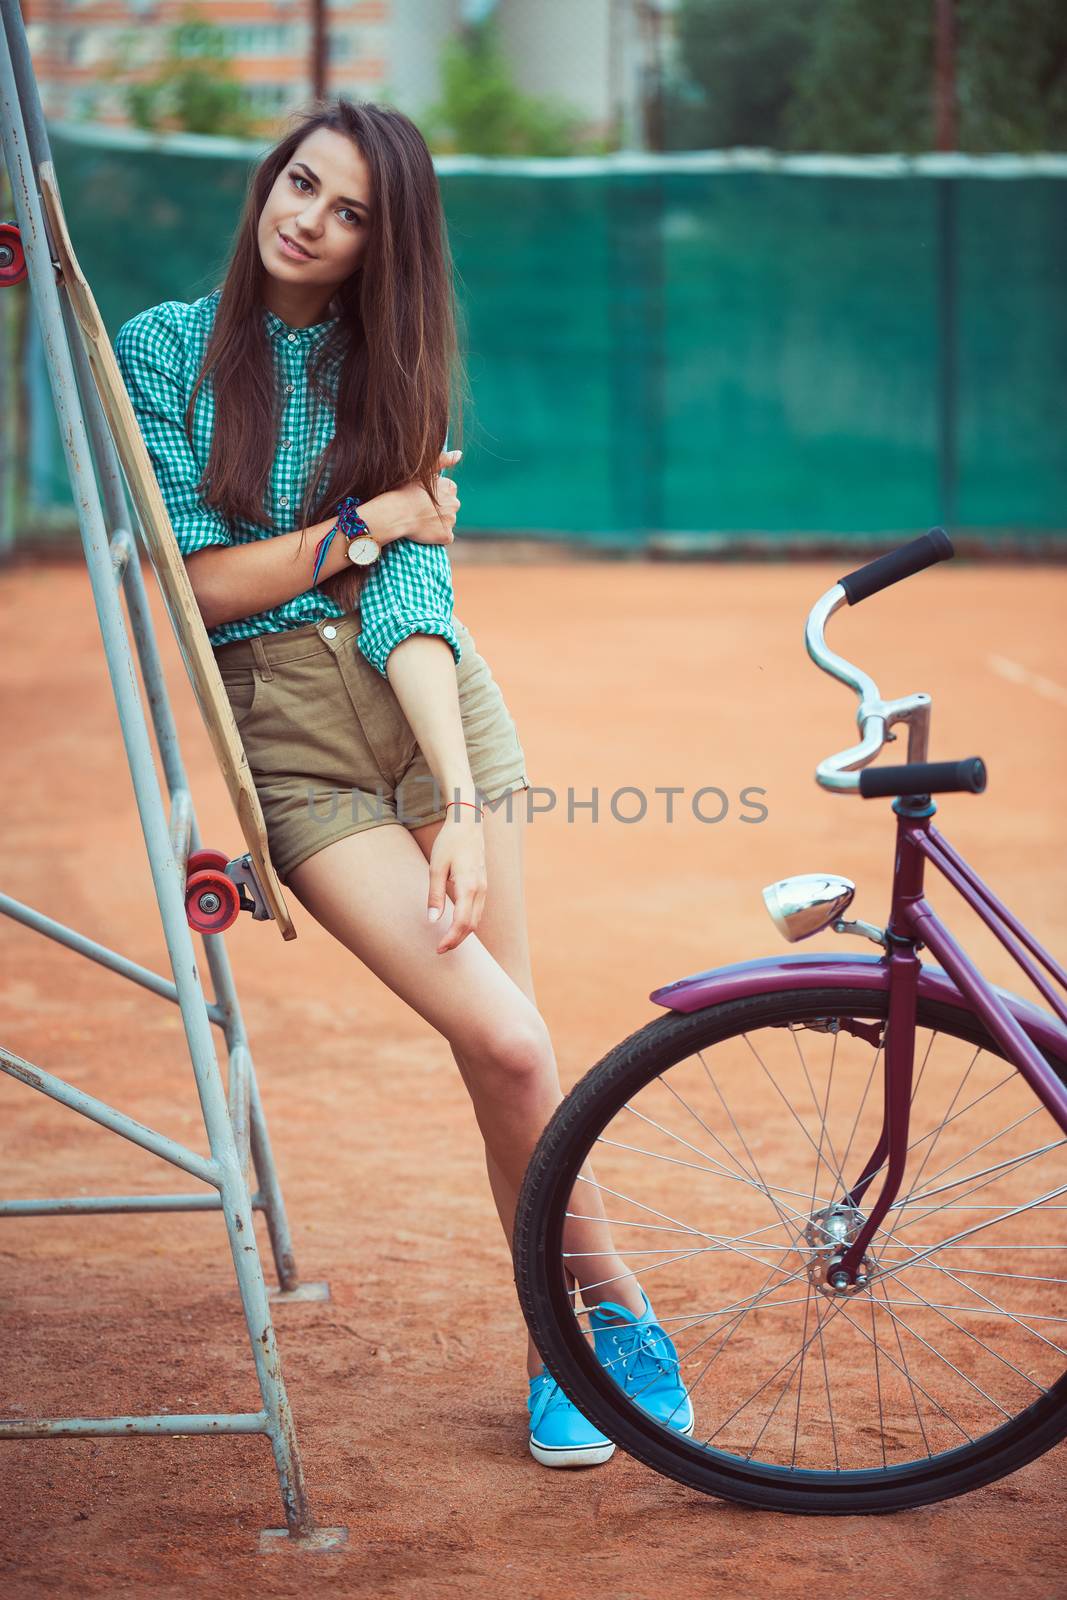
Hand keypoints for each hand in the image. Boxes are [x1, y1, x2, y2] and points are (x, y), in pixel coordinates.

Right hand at [361, 450, 461, 547]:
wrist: (395, 512)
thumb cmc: (404, 490)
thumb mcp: (423, 471)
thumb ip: (443, 461)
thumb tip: (459, 454)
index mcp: (450, 488)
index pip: (449, 494)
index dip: (435, 498)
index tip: (422, 500)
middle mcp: (455, 503)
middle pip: (450, 509)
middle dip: (440, 511)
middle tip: (421, 512)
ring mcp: (451, 521)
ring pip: (447, 523)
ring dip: (438, 524)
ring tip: (421, 521)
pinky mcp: (447, 535)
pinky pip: (445, 538)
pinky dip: (437, 537)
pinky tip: (424, 532)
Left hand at [427, 805, 486, 954]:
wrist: (468, 823)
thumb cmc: (449, 843)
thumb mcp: (436, 868)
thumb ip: (435, 895)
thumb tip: (432, 920)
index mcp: (468, 886)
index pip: (462, 922)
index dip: (451, 938)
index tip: (439, 948)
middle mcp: (480, 890)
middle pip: (472, 925)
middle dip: (457, 940)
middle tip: (440, 949)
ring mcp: (484, 888)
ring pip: (477, 919)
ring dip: (463, 933)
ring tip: (446, 940)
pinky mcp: (483, 885)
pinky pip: (478, 910)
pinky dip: (469, 922)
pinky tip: (456, 925)